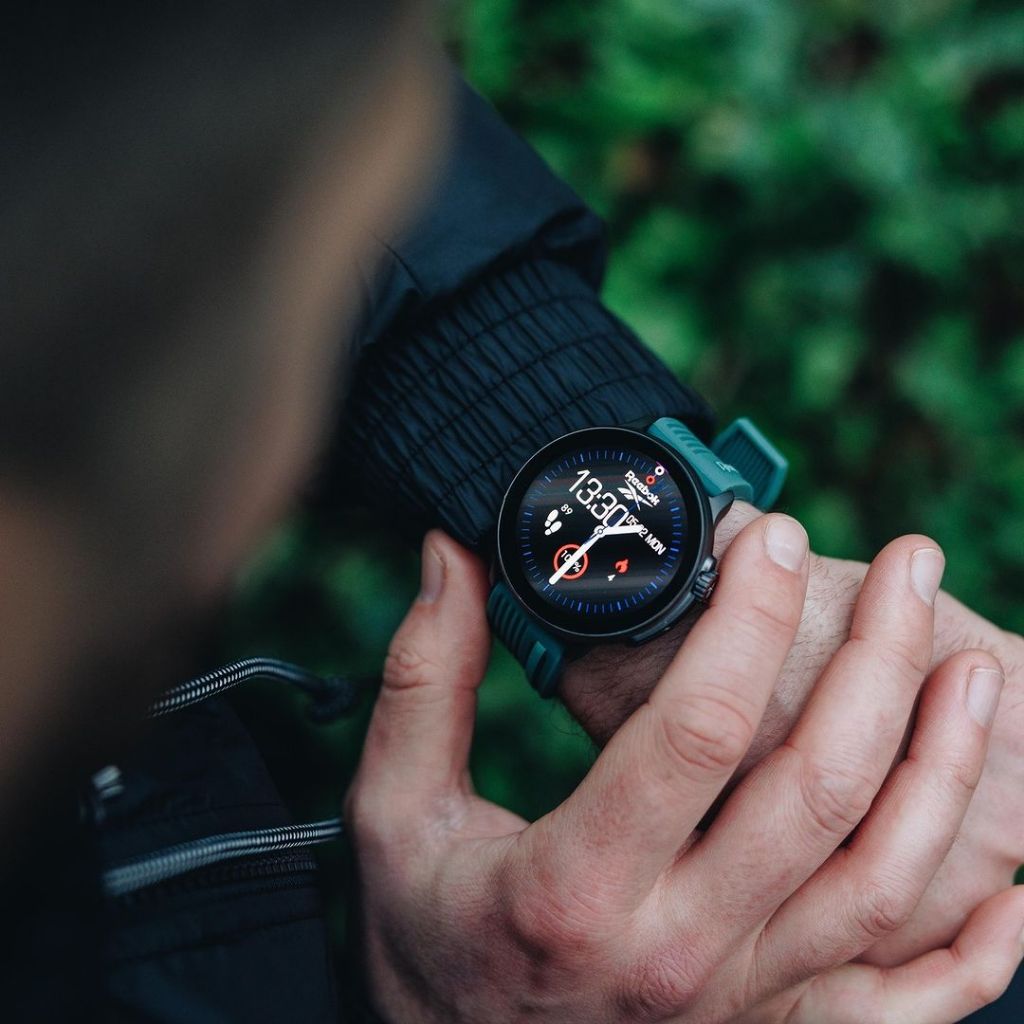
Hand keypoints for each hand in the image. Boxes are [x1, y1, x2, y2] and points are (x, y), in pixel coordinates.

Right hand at [346, 525, 1023, 1022]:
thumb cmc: (422, 934)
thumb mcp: (395, 807)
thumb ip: (425, 677)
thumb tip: (451, 556)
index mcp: (578, 884)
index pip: (699, 730)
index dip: (748, 619)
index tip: (770, 537)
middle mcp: (677, 947)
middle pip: (820, 790)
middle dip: (879, 660)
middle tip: (909, 563)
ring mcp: (738, 999)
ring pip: (883, 881)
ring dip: (946, 769)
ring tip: (976, 667)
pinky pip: (901, 1006)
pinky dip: (977, 955)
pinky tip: (1020, 886)